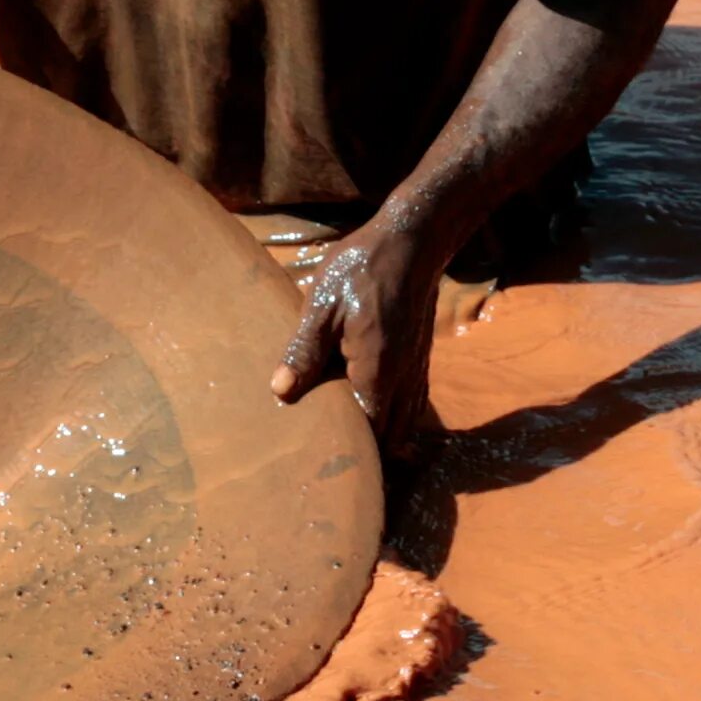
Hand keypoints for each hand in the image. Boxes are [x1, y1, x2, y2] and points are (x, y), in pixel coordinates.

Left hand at [270, 222, 445, 452]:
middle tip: (334, 454)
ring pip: (406, 421)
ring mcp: (416, 368)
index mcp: (377, 369)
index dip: (352, 450)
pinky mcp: (420, 357)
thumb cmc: (361, 269)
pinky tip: (373, 410)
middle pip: (392, 434)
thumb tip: (281, 391)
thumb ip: (304, 351)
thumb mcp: (323, 304)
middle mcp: (404, 377)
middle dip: (369, 449)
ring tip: (351, 440)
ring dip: (384, 433)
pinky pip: (413, 402)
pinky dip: (397, 415)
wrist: (411, 241)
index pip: (370, 430)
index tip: (323, 459)